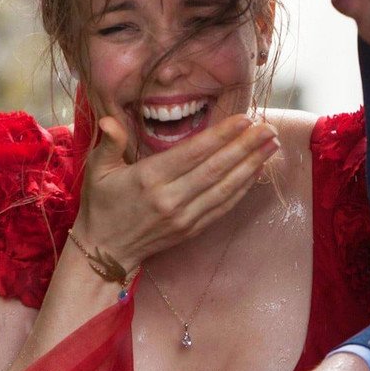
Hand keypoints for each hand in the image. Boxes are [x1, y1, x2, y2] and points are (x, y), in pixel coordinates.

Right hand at [75, 113, 279, 266]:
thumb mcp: (97, 170)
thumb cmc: (101, 204)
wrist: (105, 251)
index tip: (244, 119)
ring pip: (225, 188)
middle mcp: (171, 199)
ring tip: (272, 145)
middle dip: (246, 146)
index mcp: (149, 178)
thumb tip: (110, 122)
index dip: (222, 136)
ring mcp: (184, 217)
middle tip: (269, 128)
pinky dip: (242, 189)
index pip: (194, 153)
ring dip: (251, 165)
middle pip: (216, 169)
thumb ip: (109, 143)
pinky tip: (256, 171)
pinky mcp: (192, 229)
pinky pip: (223, 207)